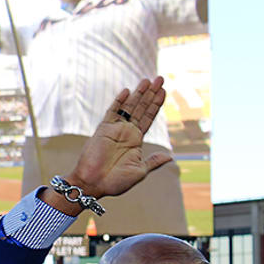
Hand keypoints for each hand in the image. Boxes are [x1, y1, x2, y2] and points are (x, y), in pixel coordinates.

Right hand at [67, 77, 173, 197]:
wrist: (94, 185)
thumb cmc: (115, 181)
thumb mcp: (140, 171)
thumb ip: (153, 161)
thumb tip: (169, 156)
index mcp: (135, 141)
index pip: (148, 118)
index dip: (156, 105)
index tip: (163, 91)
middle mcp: (126, 132)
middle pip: (141, 108)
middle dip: (150, 94)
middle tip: (160, 78)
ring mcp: (115, 130)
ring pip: (129, 107)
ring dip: (139, 94)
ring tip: (148, 80)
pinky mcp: (103, 130)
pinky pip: (112, 113)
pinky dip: (119, 102)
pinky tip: (127, 92)